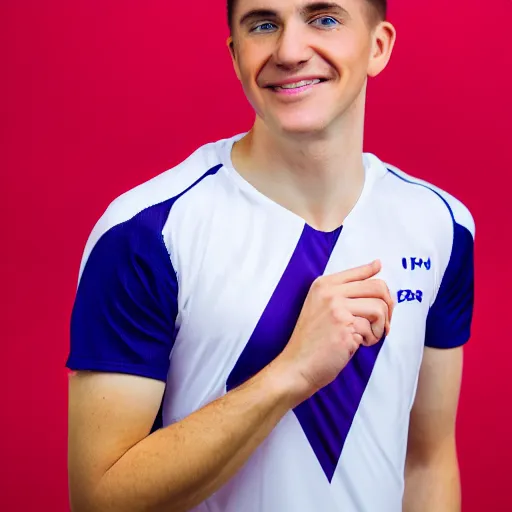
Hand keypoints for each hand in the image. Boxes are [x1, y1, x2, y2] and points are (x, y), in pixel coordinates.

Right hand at [276, 260, 393, 404]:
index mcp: (323, 284)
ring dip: (381, 326)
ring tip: (367, 335)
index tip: (382, 277)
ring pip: (380, 308)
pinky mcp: (345, 329)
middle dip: (388, 306)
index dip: (376, 275)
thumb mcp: (320, 304)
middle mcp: (330, 293)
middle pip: (377, 287)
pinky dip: (371, 339)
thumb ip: (344, 289)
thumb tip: (376, 266)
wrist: (298, 364)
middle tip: (383, 321)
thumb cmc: (312, 338)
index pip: (360, 272)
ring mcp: (337, 310)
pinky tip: (358, 344)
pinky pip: (372, 329)